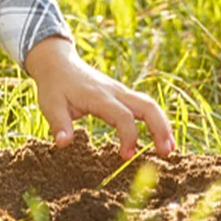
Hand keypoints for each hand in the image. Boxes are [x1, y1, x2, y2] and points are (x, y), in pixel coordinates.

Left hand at [23, 36, 175, 159]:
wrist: (58, 63)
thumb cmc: (54, 87)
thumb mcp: (50, 106)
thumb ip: (59, 124)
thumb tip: (63, 144)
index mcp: (99, 96)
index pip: (122, 116)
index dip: (129, 136)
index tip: (126, 156)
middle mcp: (115, 92)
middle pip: (147, 106)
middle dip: (160, 128)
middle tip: (167, 153)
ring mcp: (121, 92)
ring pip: (149, 105)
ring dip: (162, 125)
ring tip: (169, 149)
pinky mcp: (122, 94)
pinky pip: (144, 105)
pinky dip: (156, 120)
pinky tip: (161, 137)